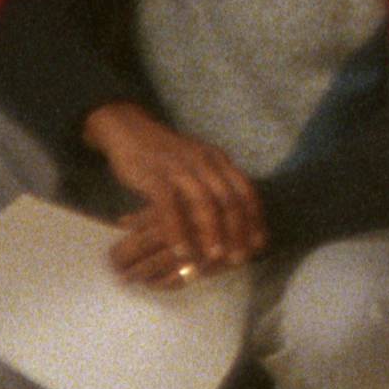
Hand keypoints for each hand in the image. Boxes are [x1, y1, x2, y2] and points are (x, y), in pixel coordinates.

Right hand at [87, 102, 263, 279]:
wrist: (129, 130)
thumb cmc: (165, 156)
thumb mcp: (197, 164)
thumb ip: (214, 184)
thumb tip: (234, 218)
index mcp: (218, 159)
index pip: (245, 190)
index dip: (254, 218)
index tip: (259, 243)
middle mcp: (204, 161)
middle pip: (229, 198)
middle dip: (237, 230)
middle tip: (238, 258)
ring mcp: (179, 166)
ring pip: (203, 201)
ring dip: (211, 231)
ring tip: (213, 257)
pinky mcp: (154, 174)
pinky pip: (169, 204)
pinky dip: (176, 229)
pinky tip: (179, 248)